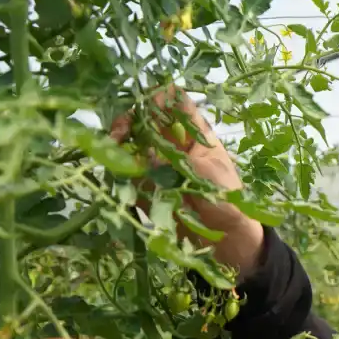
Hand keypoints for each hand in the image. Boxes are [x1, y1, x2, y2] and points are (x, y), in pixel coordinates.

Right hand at [112, 86, 263, 272]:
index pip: (173, 101)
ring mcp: (158, 164)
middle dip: (127, 123)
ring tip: (111, 155)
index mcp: (194, 133)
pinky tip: (115, 176)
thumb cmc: (228, 201)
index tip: (142, 111)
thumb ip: (177, 162)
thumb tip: (146, 154)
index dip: (156, 98)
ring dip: (118, 146)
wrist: (227, 240)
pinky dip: (119, 172)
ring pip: (131, 144)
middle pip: (144, 119)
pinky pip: (127, 174)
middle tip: (116, 136)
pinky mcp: (148, 186)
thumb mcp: (208, 175)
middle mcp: (173, 143)